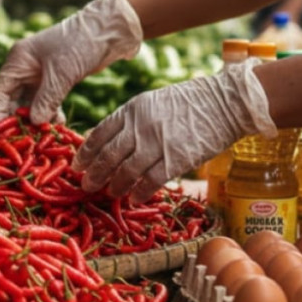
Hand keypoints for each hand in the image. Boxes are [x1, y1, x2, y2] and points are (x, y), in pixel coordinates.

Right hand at [0, 0, 142, 125]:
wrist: (108, 30)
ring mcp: (38, 74)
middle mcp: (24, 68)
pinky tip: (57, 125)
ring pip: (28, 103)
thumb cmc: (80, 44)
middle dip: (16, 120)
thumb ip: (46, 99)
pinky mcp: (54, 80)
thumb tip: (33, 123)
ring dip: (33, 120)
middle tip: (23, 141)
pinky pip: (44, 102)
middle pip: (11, 100)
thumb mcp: (62, 74)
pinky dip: (48, 114)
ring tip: (42, 137)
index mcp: (17, 61)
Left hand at [73, 60, 275, 203]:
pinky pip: (152, 180)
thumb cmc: (188, 103)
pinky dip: (140, 192)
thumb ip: (131, 120)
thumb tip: (110, 141)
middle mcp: (140, 126)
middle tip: (86, 185)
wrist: (224, 102)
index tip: (77, 165)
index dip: (87, 152)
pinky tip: (134, 199)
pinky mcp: (177, 159)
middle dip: (95, 172)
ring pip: (127, 170)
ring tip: (109, 193)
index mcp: (131, 110)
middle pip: (109, 154)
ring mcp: (157, 143)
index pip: (100, 133)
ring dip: (115, 185)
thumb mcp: (151, 103)